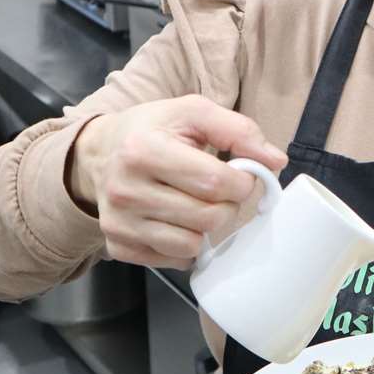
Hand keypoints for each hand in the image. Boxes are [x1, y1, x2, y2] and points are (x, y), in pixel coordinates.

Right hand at [69, 96, 287, 269]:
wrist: (98, 153)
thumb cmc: (152, 130)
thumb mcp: (192, 112)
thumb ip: (238, 130)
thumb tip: (275, 161)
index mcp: (143, 150)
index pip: (216, 182)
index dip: (242, 181)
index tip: (239, 174)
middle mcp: (126, 190)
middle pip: (208, 217)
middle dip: (226, 205)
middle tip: (217, 190)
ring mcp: (119, 222)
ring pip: (192, 246)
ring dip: (205, 228)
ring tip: (194, 203)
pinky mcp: (117, 245)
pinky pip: (172, 261)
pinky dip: (183, 246)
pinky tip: (174, 220)